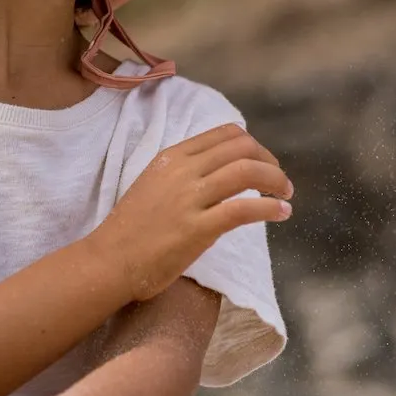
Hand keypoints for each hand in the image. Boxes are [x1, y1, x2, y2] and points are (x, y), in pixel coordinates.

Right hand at [92, 122, 293, 302]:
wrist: (109, 261)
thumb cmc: (130, 229)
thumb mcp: (154, 184)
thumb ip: (184, 173)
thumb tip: (221, 172)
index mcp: (172, 157)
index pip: (226, 134)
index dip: (254, 147)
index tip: (264, 165)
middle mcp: (182, 171)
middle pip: (243, 148)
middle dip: (270, 162)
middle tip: (280, 182)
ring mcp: (189, 199)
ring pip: (247, 172)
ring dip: (277, 181)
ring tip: (286, 195)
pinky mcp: (197, 229)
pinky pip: (244, 208)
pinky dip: (271, 207)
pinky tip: (282, 212)